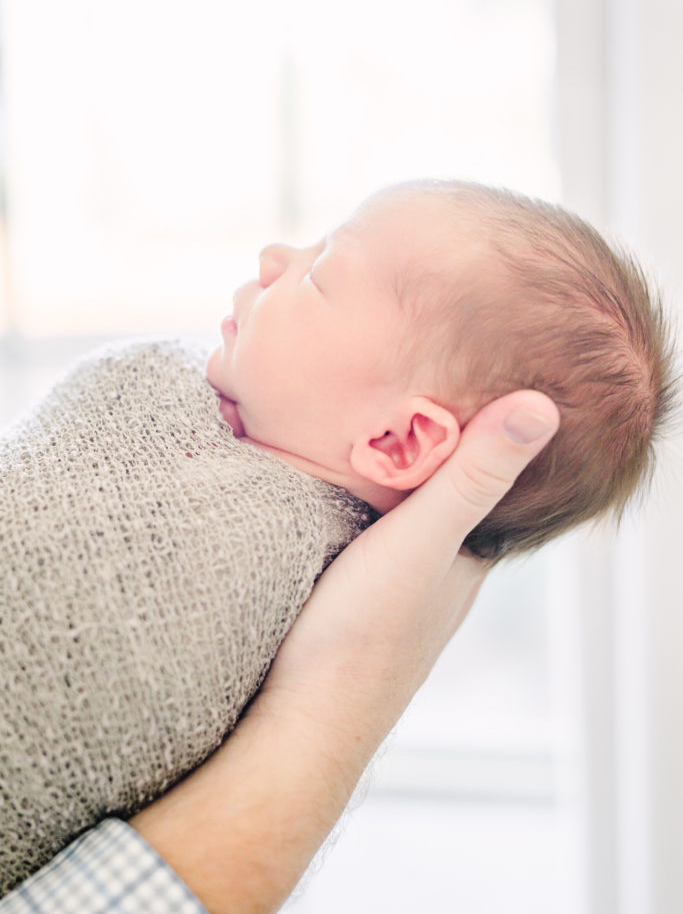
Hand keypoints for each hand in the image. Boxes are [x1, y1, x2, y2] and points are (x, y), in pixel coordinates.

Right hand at [130, 389, 558, 913]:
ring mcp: (394, 599)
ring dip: (389, 493)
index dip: (478, 443)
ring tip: (364, 442)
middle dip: (428, 465)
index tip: (462, 398)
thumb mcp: (424, 537)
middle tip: (402, 409)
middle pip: (444, 507)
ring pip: (401, 529)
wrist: (302, 720)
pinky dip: (357, 517)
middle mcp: (438, 582)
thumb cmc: (365, 631)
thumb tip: (542, 409)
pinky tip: (330, 501)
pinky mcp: (350, 607)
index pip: (488, 490)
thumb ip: (475, 476)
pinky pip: (363, 546)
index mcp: (467, 562)